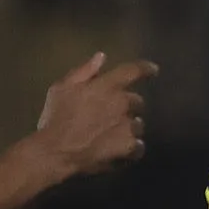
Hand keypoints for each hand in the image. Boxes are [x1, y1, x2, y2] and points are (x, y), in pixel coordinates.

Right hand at [29, 52, 156, 178]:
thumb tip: (101, 57)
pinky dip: (131, 148)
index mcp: (107, 86)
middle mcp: (122, 103)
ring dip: (128, 128)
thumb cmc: (55, 119)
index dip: (145, 69)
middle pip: (137, 101)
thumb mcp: (61, 89)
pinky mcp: (130, 147)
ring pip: (138, 124)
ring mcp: (128, 126)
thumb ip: (83, 72)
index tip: (153, 70)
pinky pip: (139, 146)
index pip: (133, 71)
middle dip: (127, 107)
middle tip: (109, 116)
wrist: (56, 152)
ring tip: (110, 136)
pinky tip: (117, 151)